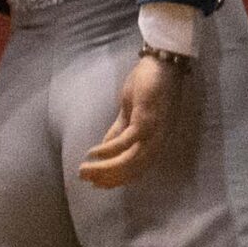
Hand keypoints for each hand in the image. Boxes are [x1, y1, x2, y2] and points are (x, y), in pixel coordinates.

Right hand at [78, 55, 186, 189]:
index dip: (115, 179)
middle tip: (85, 179)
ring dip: (105, 168)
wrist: (162, 62)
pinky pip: (126, 141)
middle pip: (132, 169)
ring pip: (130, 160)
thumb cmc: (148, 85)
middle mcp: (158, 141)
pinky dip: (109, 149)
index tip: (95, 185)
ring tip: (85, 170)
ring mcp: (154, 132)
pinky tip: (93, 152)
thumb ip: (118, 130)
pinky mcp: (147, 120)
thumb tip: (103, 148)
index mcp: (155, 141)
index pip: (136, 169)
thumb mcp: (129, 112)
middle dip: (107, 177)